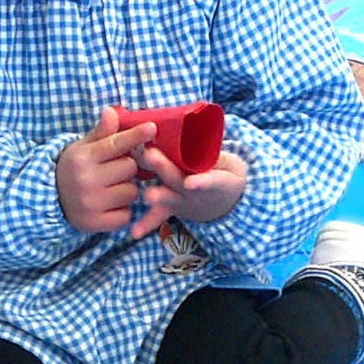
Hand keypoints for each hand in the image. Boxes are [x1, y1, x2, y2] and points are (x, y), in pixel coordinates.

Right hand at [57, 106, 156, 233]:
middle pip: (130, 168)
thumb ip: (101, 132)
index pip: (115, 143)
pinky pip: (126, 215)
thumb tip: (111, 111)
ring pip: (132, 192)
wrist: (51, 199)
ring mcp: (91, 203)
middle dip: (127, 168)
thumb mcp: (83, 147)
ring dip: (127, 190)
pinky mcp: (96, 224)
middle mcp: (86, 180)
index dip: (135, 135)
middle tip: (114, 170)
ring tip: (111, 189)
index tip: (152, 128)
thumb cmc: (73, 168)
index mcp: (83, 157)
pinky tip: (109, 205)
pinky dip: (122, 211)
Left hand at [130, 148, 247, 240]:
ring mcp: (182, 201)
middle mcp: (195, 192)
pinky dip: (146, 224)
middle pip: (178, 179)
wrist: (226, 203)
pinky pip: (158, 216)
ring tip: (146, 196)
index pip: (209, 180)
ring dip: (156, 196)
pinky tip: (134, 232)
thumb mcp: (229, 163)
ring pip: (168, 197)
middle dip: (164, 168)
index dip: (201, 182)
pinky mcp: (171, 208)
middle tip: (151, 155)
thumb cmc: (224, 172)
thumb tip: (199, 130)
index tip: (191, 182)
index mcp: (214, 180)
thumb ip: (215, 154)